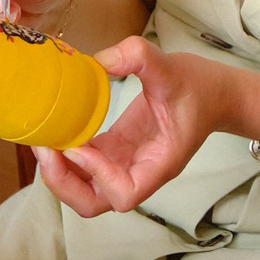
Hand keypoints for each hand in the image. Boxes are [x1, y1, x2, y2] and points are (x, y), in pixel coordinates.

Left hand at [33, 41, 232, 216]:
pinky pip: (85, 169)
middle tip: (46, 150)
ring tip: (43, 143)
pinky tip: (55, 134)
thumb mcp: (172, 66)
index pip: (125, 193)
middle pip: (95, 203)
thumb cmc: (200, 86)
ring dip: (59, 175)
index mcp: (160, 163)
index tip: (82, 146)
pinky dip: (66, 159)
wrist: (215, 94)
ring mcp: (126, 165)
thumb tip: (100, 60)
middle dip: (64, 185)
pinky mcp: (117, 152)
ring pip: (86, 191)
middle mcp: (141, 171)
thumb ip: (139, 56)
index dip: (98, 176)